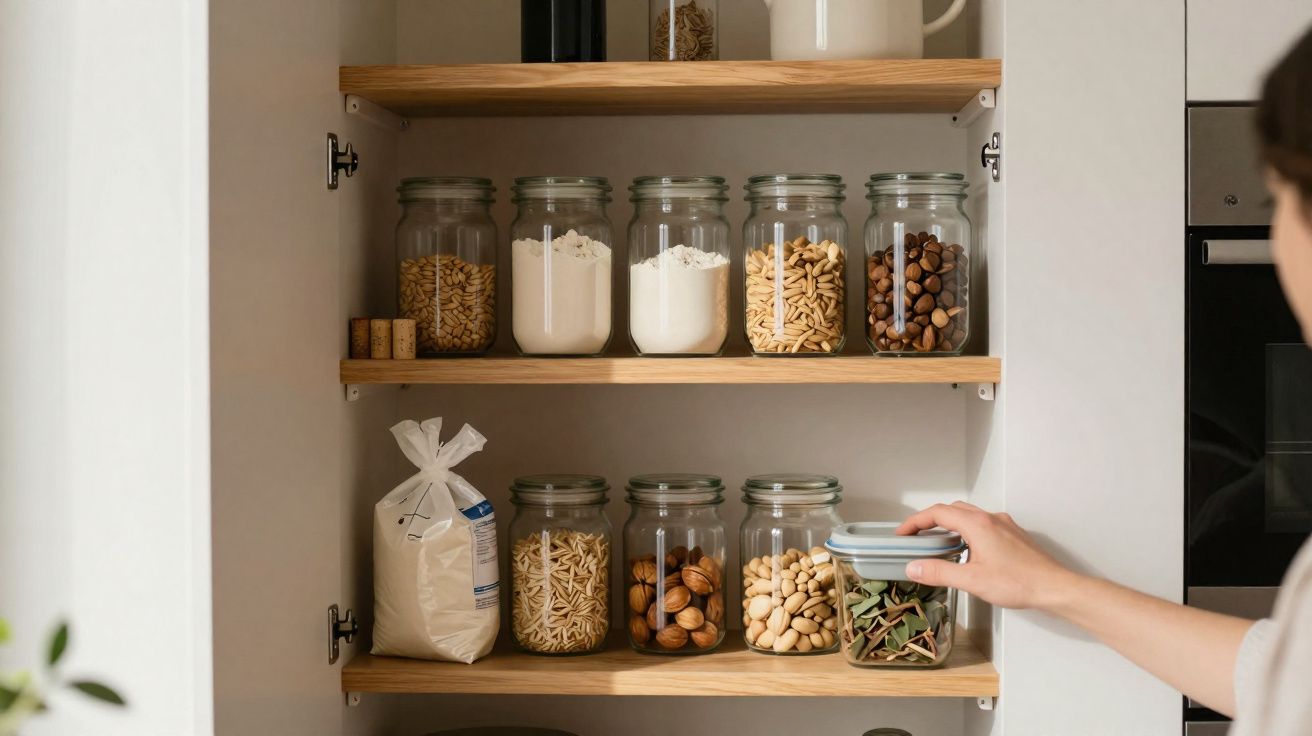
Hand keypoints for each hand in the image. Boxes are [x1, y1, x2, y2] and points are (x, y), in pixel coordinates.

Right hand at [896, 501, 1077, 610]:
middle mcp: (991, 519)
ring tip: (937, 542)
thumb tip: (913, 567)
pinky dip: (966, 530)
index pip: (938, 513)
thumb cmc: (1018, 583)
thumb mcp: (972, 580)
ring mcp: (1004, 525)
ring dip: (949, 524)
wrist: (1055, 588)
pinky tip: (966, 549)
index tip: (903, 533)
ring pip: (969, 515)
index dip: (916, 521)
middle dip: (930, 519)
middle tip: (916, 535)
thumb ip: (939, 572)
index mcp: (978, 525)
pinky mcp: (1013, 535)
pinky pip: (983, 524)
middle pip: (953, 509)